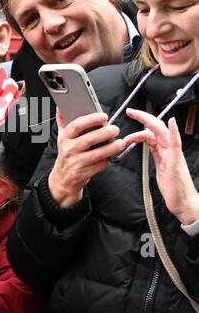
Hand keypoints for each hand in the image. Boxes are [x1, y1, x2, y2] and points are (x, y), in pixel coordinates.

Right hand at [46, 110, 137, 207]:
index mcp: (65, 138)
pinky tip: (111, 156)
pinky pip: (99, 165)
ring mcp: (76, 162)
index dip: (90, 120)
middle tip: (115, 129)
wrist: (63, 177)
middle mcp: (69, 149)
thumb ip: (64, 121)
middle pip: (89, 139)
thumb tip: (61, 107)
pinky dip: (108, 160)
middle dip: (105, 133)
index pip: (76, 126)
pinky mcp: (83, 173)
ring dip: (112, 148)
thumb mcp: (63, 137)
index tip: (103, 116)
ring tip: (120, 143)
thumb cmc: (67, 154)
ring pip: (97, 154)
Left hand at [126, 108, 198, 224]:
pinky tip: (171, 124)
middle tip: (130, 111)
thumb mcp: (159, 168)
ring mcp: (173, 154)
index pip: (151, 133)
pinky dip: (174, 132)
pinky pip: (175, 144)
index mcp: (164, 151)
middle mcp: (169, 150)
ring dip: (149, 122)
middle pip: (157, 128)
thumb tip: (144, 148)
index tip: (129, 118)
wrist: (182, 202)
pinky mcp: (176, 161)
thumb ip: (154, 156)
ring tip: (137, 116)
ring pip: (163, 133)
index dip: (140, 125)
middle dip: (143, 118)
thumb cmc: (172, 187)